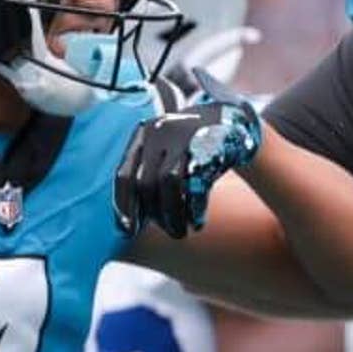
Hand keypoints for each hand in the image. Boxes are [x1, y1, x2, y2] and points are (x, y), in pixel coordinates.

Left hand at [114, 70, 261, 237]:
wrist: (228, 119)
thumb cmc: (189, 144)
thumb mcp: (162, 148)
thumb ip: (146, 173)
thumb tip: (129, 220)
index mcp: (142, 135)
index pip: (124, 175)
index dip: (124, 206)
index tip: (128, 230)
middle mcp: (159, 132)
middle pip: (147, 183)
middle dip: (154, 214)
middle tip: (165, 231)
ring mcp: (185, 136)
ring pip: (169, 183)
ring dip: (172, 214)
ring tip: (179, 232)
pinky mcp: (209, 145)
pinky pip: (196, 183)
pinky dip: (194, 208)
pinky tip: (197, 221)